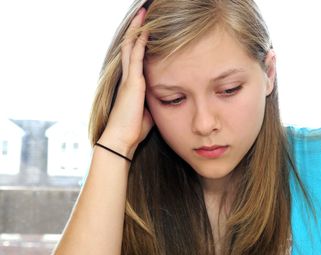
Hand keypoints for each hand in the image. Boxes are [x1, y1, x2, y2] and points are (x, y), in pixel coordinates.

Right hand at [99, 7, 152, 158]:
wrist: (121, 139)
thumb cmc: (133, 130)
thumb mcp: (147, 113)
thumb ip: (152, 103)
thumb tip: (164, 102)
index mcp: (132, 85)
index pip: (135, 58)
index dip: (140, 43)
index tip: (147, 30)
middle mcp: (128, 78)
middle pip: (131, 47)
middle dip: (137, 30)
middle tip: (142, 14)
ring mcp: (129, 79)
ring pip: (131, 47)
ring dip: (137, 30)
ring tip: (143, 14)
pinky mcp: (132, 82)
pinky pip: (135, 57)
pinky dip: (140, 42)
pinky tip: (145, 31)